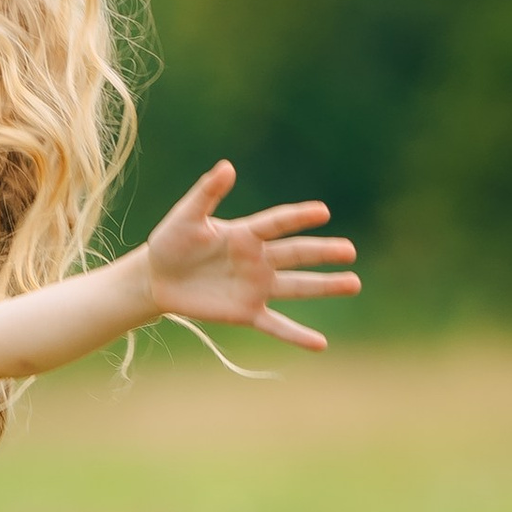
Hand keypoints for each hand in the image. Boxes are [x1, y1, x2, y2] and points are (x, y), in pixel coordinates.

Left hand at [134, 161, 358, 350]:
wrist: (158, 279)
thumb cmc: (171, 242)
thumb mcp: (186, 216)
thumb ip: (207, 193)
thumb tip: (227, 166)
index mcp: (246, 234)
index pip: (278, 223)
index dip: (298, 217)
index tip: (322, 212)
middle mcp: (259, 259)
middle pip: (297, 254)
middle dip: (324, 253)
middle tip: (350, 250)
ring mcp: (256, 287)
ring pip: (297, 287)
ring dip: (325, 286)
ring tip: (354, 283)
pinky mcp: (247, 312)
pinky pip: (276, 325)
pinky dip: (297, 335)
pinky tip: (321, 344)